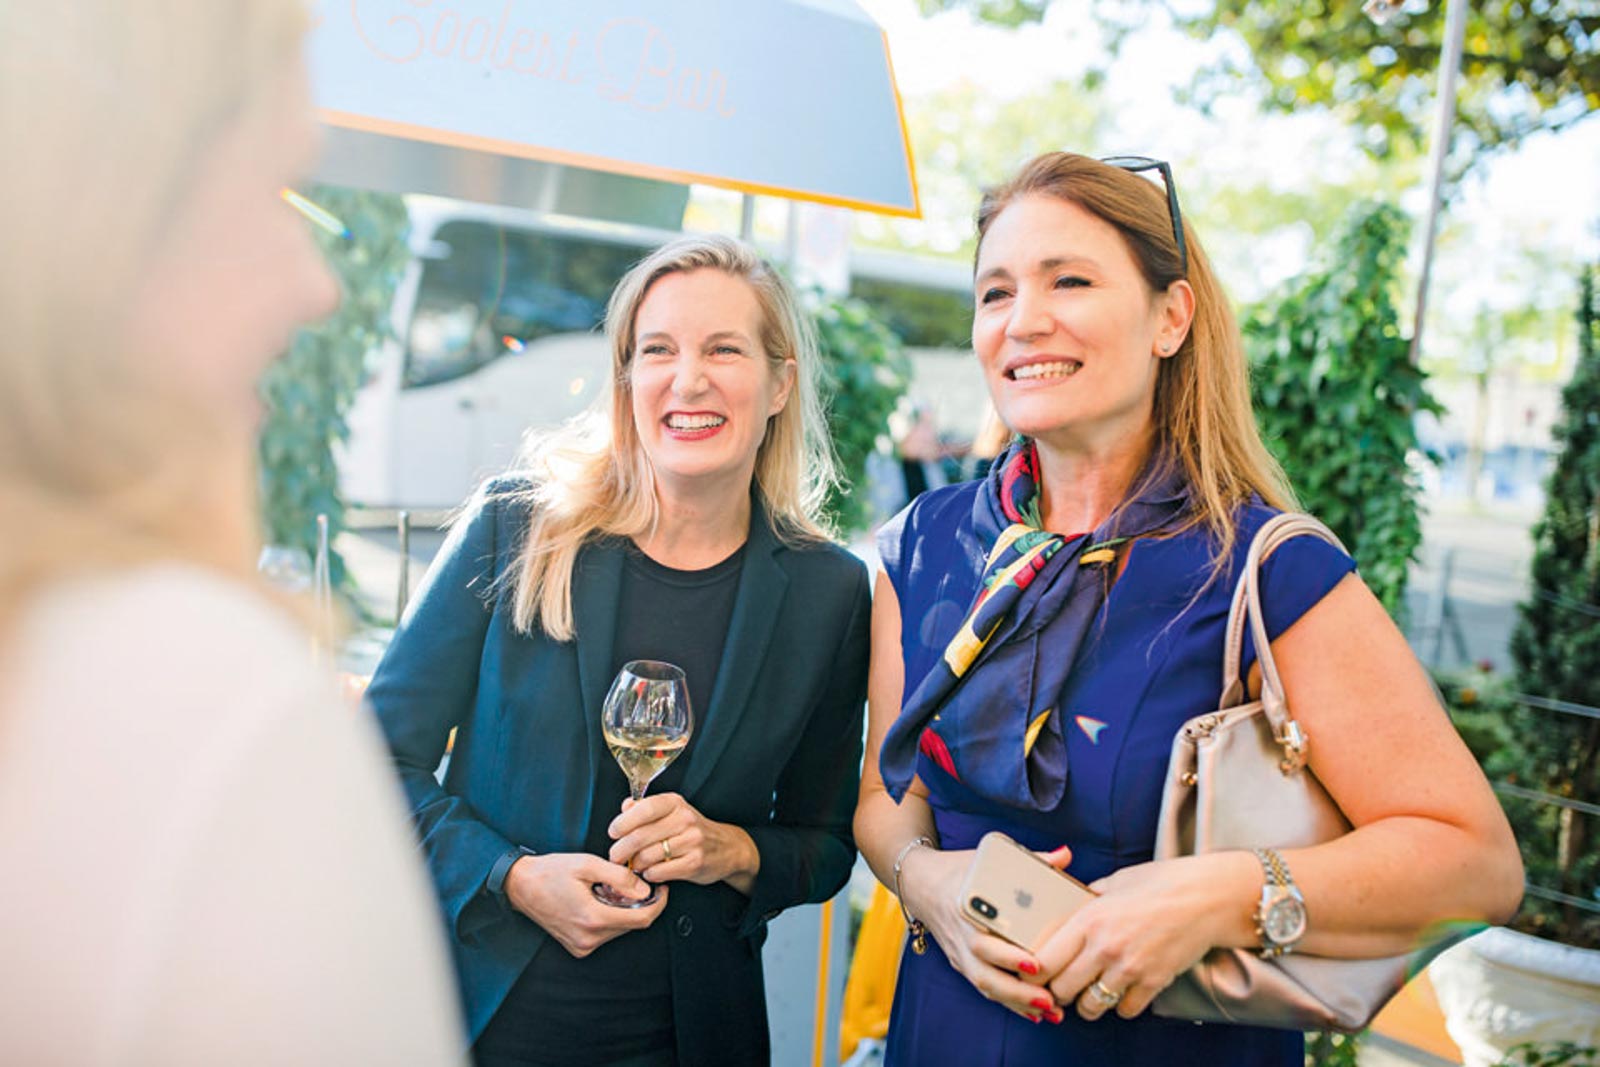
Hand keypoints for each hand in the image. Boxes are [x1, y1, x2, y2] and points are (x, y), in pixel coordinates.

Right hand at [502, 852, 667, 957]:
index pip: (642, 919)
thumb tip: (646, 889)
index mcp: (593, 918)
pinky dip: (611, 916)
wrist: (520, 885)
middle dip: (640, 903)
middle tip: (632, 881)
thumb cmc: (551, 871)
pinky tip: (599, 899)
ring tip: (610, 888)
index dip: (659, 903)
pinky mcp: (578, 946)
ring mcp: (582, 945)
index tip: (662, 887)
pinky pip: (606, 933)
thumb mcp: (588, 864)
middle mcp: (589, 938)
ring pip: (620, 929)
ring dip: (624, 909)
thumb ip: (620, 877)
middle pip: (633, 924)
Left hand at [607, 793, 759, 891]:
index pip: (644, 808)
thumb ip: (646, 808)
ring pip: (648, 856)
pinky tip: (650, 872)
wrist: (727, 848)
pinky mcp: (694, 863)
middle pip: (640, 835)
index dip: (623, 822)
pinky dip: (649, 874)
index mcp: (675, 803)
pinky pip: (659, 872)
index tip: (613, 832)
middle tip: (615, 856)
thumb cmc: (692, 830)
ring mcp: (691, 842)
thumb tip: (625, 806)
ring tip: (634, 865)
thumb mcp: (672, 812)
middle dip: (621, 849)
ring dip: (635, 864)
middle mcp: (684, 819)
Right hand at [898, 843, 1071, 1023]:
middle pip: (985, 973)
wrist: (920, 883)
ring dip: (1017, 1003)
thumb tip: (1065, 855)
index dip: (1008, 955)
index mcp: (965, 910)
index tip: (1036, 964)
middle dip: (1018, 991)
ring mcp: (959, 954)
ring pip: (985, 986)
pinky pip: (985, 988)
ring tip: (1050, 1012)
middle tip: (1049, 999)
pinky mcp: (962, 964)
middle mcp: (960, 937)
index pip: (983, 940)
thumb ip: (1030, 859)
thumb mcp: (988, 859)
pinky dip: (1010, 1002)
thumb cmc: (960, 870)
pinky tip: (1035, 1013)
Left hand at [1036, 851, 1257, 1021]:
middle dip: (1058, 990)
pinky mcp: (1153, 982)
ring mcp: (1129, 968)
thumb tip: (1064, 909)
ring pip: (1090, 1006)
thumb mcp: (1113, 882)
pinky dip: (1121, 1005)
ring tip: (1092, 990)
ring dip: (1088, 1002)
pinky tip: (1123, 990)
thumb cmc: (1159, 883)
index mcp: (1089, 918)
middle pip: (1061, 989)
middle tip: (1064, 984)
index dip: (1033, 972)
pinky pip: (1125, 1011)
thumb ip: (1086, 900)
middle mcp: (1104, 946)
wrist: (1205, 897)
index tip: (1036, 972)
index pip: (1044, 960)